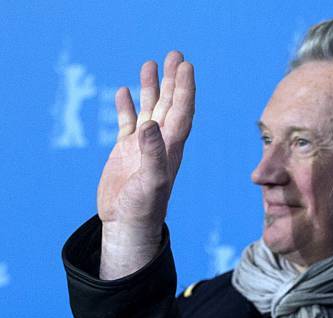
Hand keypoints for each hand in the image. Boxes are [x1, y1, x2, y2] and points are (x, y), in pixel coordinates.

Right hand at [98, 51, 194, 278]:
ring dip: (151, 89)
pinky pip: (127, 123)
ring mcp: (142, 146)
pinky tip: (124, 92)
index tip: (186, 66)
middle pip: (169, 105)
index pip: (182, 112)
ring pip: (150, 110)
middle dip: (173, 80)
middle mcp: (160, 143)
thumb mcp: (151, 182)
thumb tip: (151, 125)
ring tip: (150, 64)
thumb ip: (152, 154)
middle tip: (175, 54)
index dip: (185, 89)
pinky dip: (127, 108)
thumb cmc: (143, 208)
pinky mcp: (125, 152)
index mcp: (171, 147)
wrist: (127, 225)